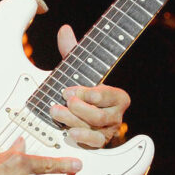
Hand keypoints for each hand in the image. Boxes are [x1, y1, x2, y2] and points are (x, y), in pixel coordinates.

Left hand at [50, 25, 130, 147]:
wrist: (82, 113)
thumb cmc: (81, 88)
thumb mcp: (77, 68)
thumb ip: (72, 50)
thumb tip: (64, 29)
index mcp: (118, 96)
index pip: (105, 95)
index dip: (86, 93)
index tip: (67, 90)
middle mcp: (116, 115)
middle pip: (100, 115)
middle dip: (79, 108)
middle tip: (62, 100)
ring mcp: (108, 132)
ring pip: (94, 130)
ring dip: (73, 121)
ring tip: (55, 112)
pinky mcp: (98, 145)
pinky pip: (94, 145)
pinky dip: (83, 139)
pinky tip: (69, 133)